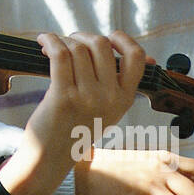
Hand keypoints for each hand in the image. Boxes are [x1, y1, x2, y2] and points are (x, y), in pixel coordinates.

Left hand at [0, 31, 144, 194]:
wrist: (50, 157)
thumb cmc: (76, 127)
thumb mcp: (109, 110)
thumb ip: (123, 84)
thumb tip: (150, 59)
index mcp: (124, 99)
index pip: (136, 57)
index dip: (122, 39)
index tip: (108, 37)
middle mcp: (110, 98)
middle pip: (101, 45)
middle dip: (82, 36)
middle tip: (70, 42)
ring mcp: (87, 98)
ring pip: (78, 48)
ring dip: (62, 40)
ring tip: (52, 46)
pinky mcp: (63, 97)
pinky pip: (60, 55)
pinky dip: (50, 41)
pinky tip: (43, 41)